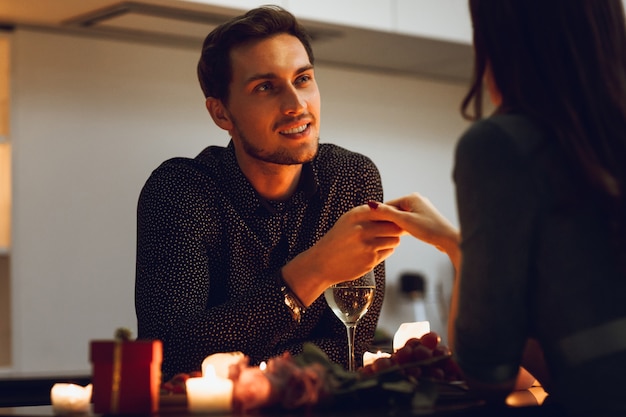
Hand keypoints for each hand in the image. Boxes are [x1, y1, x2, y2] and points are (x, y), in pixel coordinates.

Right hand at [282, 203, 402, 304]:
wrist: (322, 262)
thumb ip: (367, 213)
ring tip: (380, 241)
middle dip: (395, 228)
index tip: (394, 218)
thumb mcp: (347, 220)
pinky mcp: (371, 260)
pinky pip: (389, 251)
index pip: (386, 211)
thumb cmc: (336, 240)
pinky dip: (385, 250)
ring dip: (391, 240)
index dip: (393, 215)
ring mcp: (367, 245)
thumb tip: (392, 211)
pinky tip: (373, 250)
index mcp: (356, 215)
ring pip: (395, 240)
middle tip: (391, 231)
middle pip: (394, 226)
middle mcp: (362, 229)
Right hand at [369, 193, 459, 262]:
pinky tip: (401, 235)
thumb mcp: (404, 221)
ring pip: (401, 217)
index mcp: (412, 197)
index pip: (389, 204)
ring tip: (391, 234)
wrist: (448, 240)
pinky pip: (408, 221)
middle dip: (389, 220)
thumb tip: (370, 205)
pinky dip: (403, 227)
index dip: (380, 215)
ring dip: (396, 225)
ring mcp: (421, 210)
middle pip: (395, 210)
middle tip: (380, 231)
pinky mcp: (424, 219)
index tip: (371, 224)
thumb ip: (387, 213)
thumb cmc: (429, 229)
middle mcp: (417, 201)